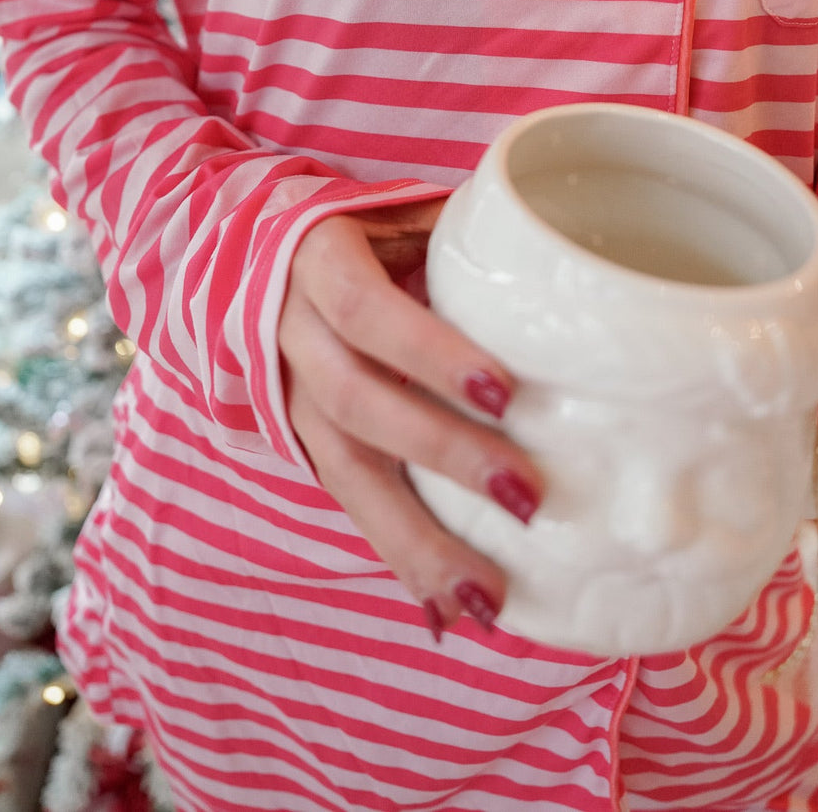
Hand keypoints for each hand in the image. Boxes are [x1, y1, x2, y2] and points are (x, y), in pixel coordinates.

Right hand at [279, 197, 542, 641]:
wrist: (255, 244)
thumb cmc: (355, 222)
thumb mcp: (394, 206)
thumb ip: (459, 228)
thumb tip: (562, 253)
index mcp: (315, 259)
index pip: (365, 310)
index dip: (428, 352)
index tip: (502, 392)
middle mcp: (290, 332)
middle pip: (357, 404)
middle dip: (442, 455)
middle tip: (525, 498)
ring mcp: (288, 394)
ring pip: (344, 473)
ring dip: (417, 541)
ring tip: (486, 597)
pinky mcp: (302, 440)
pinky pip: (347, 502)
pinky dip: (398, 558)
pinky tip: (444, 611)